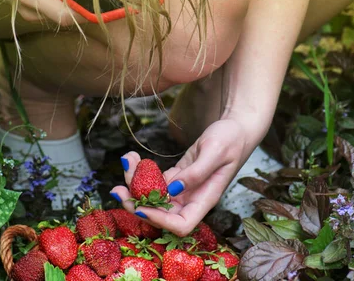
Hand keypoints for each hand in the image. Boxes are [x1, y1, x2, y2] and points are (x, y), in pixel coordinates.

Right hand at [0, 0, 86, 26]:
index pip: (62, 16)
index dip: (83, 14)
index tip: (97, 4)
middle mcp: (29, 9)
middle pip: (64, 18)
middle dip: (81, 8)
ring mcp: (26, 12)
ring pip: (56, 17)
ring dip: (70, 6)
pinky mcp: (25, 10)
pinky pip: (48, 12)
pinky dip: (60, 4)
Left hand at [111, 118, 259, 235]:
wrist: (236, 128)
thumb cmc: (231, 139)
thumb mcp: (215, 151)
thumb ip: (196, 172)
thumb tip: (173, 190)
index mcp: (205, 199)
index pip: (181, 224)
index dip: (160, 221)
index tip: (142, 207)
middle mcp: (192, 199)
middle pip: (161, 214)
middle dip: (137, 204)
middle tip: (117, 189)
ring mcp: (183, 189)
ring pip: (153, 196)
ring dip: (134, 184)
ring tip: (126, 160)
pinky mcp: (176, 177)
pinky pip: (153, 180)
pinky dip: (140, 172)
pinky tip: (132, 158)